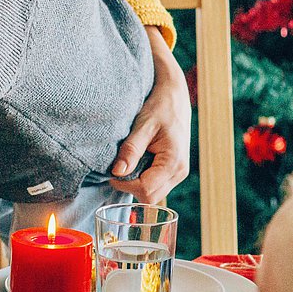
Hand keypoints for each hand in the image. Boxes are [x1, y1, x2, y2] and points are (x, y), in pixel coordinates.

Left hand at [110, 26, 191, 202]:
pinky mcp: (173, 169)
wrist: (175, 95)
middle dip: (130, 185)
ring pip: (152, 192)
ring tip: (130, 159)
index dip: (125, 185)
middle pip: (149, 197)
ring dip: (136, 182)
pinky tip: (138, 160)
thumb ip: (131, 149)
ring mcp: (178, 172)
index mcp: (174, 162)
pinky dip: (142, 177)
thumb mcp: (144, 125)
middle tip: (119, 164)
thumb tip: (117, 172)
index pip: (145, 190)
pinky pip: (155, 184)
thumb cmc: (160, 106)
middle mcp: (179, 172)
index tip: (113, 170)